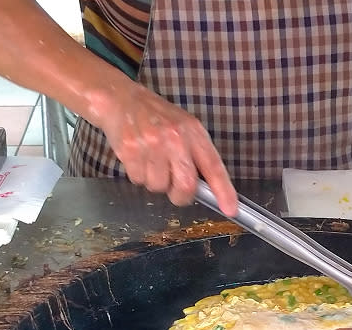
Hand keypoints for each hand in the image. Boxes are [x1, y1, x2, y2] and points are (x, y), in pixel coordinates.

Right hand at [89, 81, 237, 214]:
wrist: (120, 98)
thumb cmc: (156, 117)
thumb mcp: (185, 128)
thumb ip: (197, 155)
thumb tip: (208, 189)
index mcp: (194, 132)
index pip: (214, 166)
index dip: (224, 191)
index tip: (230, 209)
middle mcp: (175, 137)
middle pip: (186, 185)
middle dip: (180, 195)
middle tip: (174, 188)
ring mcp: (152, 143)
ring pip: (159, 186)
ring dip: (155, 182)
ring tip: (151, 162)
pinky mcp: (131, 149)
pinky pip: (138, 180)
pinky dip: (138, 176)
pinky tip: (138, 158)